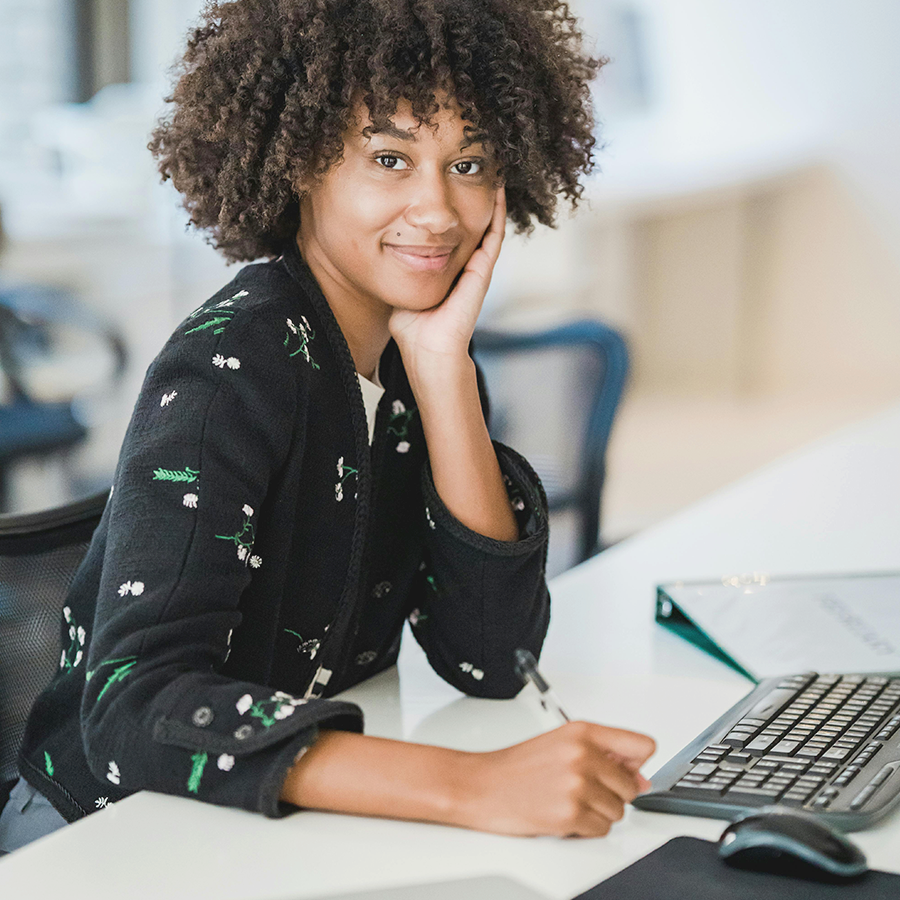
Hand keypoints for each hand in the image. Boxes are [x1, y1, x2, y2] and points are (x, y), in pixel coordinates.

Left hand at [389, 185, 505, 369]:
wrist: (428, 351)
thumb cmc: (412, 329)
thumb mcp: (398, 285)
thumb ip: (393, 267)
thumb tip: (377, 246)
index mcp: (445, 268)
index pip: (449, 231)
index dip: (448, 208)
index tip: (442, 181)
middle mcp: (464, 265)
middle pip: (469, 222)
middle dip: (468, 194)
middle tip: (468, 164)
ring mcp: (476, 267)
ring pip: (486, 223)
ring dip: (489, 197)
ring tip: (490, 167)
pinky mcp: (482, 271)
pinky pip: (494, 235)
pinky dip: (498, 211)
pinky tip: (498, 188)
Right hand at [458, 721, 655, 836]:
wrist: (482, 785)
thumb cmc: (518, 766)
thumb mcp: (561, 743)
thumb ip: (604, 754)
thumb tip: (641, 777)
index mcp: (583, 732)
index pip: (642, 746)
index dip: (637, 763)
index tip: (628, 770)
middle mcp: (583, 755)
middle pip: (631, 785)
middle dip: (611, 793)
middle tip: (582, 788)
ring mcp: (577, 785)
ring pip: (618, 811)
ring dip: (598, 812)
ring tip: (569, 800)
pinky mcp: (570, 814)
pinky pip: (601, 829)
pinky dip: (585, 828)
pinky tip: (564, 814)